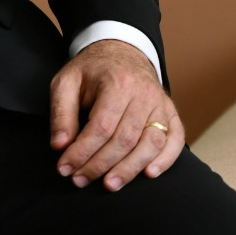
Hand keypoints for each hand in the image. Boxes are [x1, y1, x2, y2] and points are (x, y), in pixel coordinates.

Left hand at [50, 40, 184, 191]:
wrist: (121, 50)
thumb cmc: (92, 70)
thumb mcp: (66, 81)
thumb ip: (61, 112)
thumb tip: (60, 145)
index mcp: (116, 83)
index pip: (101, 127)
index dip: (82, 152)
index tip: (65, 168)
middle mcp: (143, 94)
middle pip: (124, 139)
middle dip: (100, 165)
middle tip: (80, 180)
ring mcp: (160, 104)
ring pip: (150, 144)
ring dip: (129, 169)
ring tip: (109, 184)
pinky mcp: (171, 112)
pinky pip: (176, 140)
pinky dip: (165, 160)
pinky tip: (148, 174)